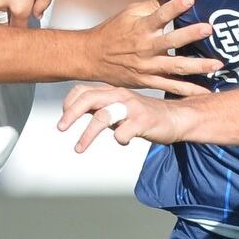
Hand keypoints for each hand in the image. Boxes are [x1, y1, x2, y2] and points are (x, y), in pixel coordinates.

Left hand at [57, 83, 196, 152]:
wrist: (177, 117)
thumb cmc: (145, 115)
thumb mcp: (120, 107)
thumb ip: (101, 107)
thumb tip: (75, 111)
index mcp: (113, 91)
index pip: (83, 90)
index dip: (69, 103)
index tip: (63, 117)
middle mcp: (121, 96)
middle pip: (89, 99)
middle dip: (71, 114)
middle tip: (60, 128)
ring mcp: (132, 108)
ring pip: (102, 116)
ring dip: (87, 134)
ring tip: (79, 147)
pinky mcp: (143, 121)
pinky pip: (123, 132)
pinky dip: (119, 139)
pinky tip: (123, 141)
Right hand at [84, 0, 222, 94]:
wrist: (92, 57)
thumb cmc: (114, 31)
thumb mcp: (130, 13)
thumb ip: (153, 7)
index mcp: (140, 28)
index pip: (159, 15)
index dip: (174, 6)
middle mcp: (145, 48)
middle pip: (171, 42)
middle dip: (191, 35)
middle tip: (210, 29)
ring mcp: (147, 67)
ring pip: (176, 67)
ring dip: (198, 66)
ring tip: (218, 64)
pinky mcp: (148, 82)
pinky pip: (171, 87)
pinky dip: (189, 90)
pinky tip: (207, 91)